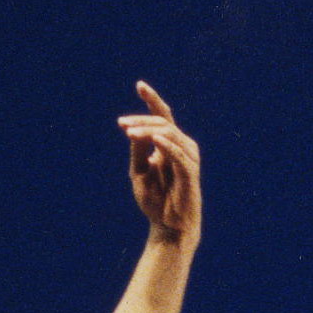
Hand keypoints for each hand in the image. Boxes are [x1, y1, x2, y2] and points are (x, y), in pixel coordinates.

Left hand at [117, 81, 200, 246]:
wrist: (168, 227)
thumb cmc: (155, 201)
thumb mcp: (138, 173)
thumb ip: (137, 151)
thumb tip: (132, 131)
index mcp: (170, 144)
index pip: (162, 117)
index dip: (152, 100)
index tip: (139, 85)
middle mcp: (182, 146)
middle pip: (163, 123)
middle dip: (141, 121)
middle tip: (122, 124)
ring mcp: (188, 158)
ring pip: (169, 134)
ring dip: (148, 131)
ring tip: (129, 132)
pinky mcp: (190, 172)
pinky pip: (178, 153)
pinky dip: (166, 144)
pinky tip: (154, 140)